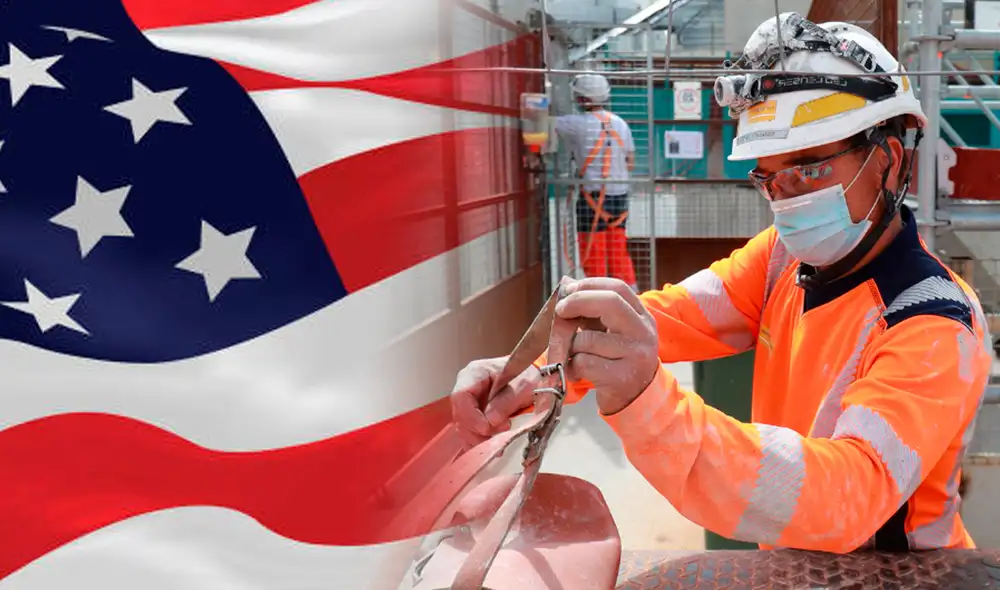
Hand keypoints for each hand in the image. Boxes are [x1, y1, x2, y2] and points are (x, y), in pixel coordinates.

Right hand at [449, 357, 541, 447]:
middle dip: (479, 429)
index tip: (487, 428)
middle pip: (460, 415)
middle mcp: (467, 388)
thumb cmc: (526, 375)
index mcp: (475, 373)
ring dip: (480, 438)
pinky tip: (495, 443)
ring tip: (502, 435)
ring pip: (463, 427)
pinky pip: (470, 433)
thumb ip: (506, 402)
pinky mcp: (473, 416)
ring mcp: (468, 403)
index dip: (471, 416)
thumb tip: (490, 421)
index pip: (461, 396)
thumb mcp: (522, 385)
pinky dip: (481, 441)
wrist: (532, 377)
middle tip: (504, 428)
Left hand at [549, 277, 658, 414]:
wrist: (636, 400)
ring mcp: (635, 355)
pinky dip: (572, 367)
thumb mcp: (615, 333)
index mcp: (642, 317)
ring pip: (588, 338)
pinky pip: (583, 362)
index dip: (589, 285)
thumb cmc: (616, 361)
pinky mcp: (621, 377)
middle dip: (578, 302)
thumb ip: (596, 312)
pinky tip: (578, 372)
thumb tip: (567, 289)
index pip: (618, 288)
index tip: (569, 290)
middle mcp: (643, 333)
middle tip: (560, 310)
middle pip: (610, 302)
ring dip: (571, 346)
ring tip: (575, 356)